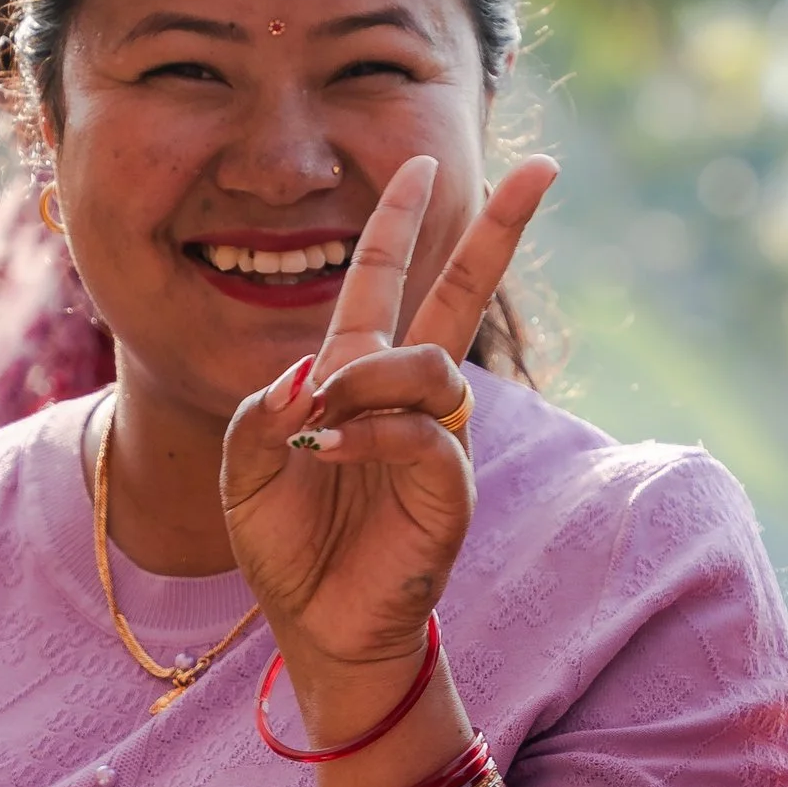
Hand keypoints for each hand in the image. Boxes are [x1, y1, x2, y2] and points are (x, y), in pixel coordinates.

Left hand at [222, 152, 555, 733]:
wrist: (318, 625)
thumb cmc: (286, 545)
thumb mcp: (244, 467)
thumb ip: (264, 412)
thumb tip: (314, 375)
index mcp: (353, 374)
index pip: (385, 279)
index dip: (400, 221)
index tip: (422, 161)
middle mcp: (404, 396)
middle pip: (460, 294)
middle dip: (498, 230)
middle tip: (543, 170)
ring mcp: (434, 438)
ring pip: (429, 364)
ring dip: (369, 380)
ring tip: (321, 426)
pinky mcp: (449, 486)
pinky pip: (422, 433)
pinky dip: (373, 435)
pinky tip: (329, 452)